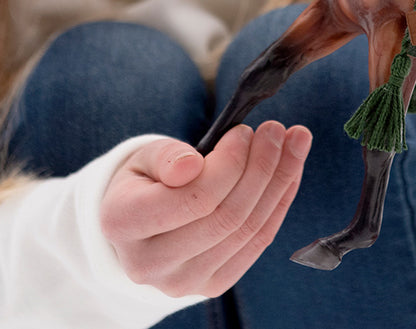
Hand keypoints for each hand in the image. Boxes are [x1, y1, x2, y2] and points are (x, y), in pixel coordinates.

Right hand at [98, 122, 312, 296]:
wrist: (142, 228)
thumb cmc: (144, 183)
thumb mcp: (144, 159)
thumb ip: (166, 157)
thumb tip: (192, 164)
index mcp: (122, 224)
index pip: (193, 199)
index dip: (229, 164)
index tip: (245, 131)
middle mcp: (149, 263)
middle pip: (226, 217)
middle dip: (262, 168)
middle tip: (277, 130)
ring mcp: (184, 281)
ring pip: (248, 229)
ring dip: (279, 181)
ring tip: (294, 142)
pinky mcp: (213, 285)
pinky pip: (258, 242)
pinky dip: (280, 203)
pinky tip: (290, 172)